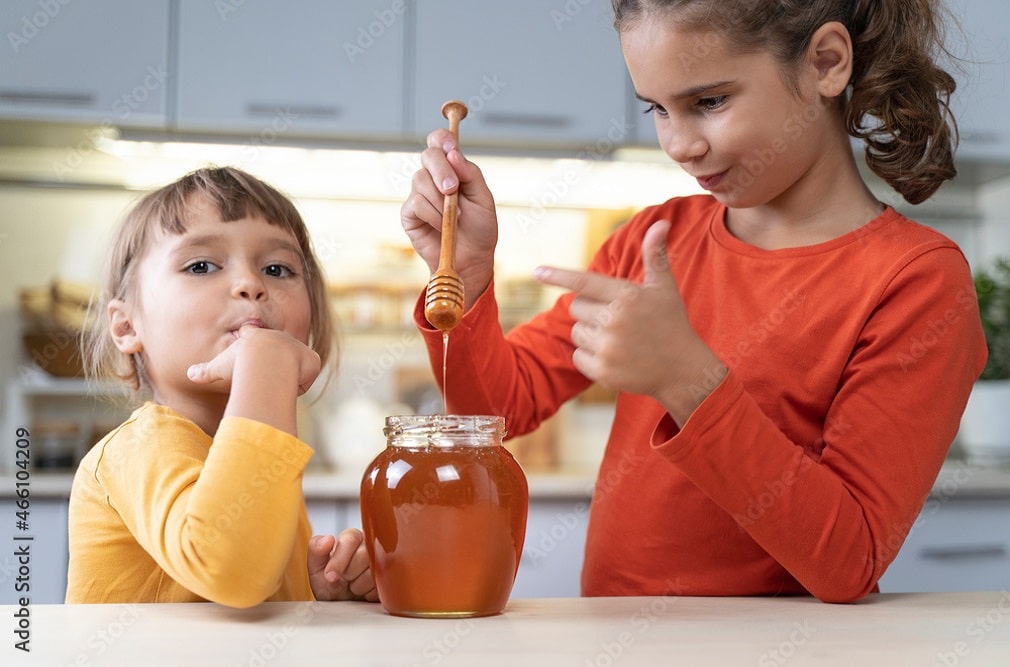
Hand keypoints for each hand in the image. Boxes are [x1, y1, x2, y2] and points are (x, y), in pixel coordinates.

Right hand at [187, 325, 320, 395]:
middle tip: (269, 372)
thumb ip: (206, 371)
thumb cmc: (241, 363)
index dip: (250, 339)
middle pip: (277, 347)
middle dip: (276, 356)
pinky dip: (301, 383)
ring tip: (278, 384)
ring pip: (294, 364)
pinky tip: (290, 386)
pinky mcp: (312, 359)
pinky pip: (307, 375)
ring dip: (288, 375)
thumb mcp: (219, 366)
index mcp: (256, 337)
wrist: (268, 360)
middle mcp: (278, 338)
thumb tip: (190, 374)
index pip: (251, 334)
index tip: (245, 337)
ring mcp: (297, 347)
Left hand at [307, 529, 378, 601]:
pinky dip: (371, 594)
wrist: (343, 607)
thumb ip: (316, 551)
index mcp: (353, 538)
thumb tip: (328, 539)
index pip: (350, 538)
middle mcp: (372, 544)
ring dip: (360, 586)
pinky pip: (385, 586)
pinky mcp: (394, 577)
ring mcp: (385, 560)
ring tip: (354, 587)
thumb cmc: (331, 585)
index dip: (339, 559)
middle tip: (344, 581)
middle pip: (365, 554)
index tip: (330, 576)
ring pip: (376, 571)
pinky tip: (366, 593)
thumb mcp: (316, 570)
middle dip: (350, 574)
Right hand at [400, 128, 498, 309]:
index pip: (440, 141)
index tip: (452, 149)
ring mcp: (419, 194)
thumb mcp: (483, 198)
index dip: (443, 139)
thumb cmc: (479, 228)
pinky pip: (416, 204)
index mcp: (452, 168)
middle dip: (441, 170)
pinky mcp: (409, 213)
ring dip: (441, 201)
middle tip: (453, 189)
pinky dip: (433, 215)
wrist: (471, 259)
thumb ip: (470, 174)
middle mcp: (433, 177)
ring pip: (420, 180)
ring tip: (456, 219)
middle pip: (428, 155)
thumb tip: (454, 154)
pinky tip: (443, 227)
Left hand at [534, 220, 726, 424]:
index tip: (537, 271)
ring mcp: (607, 347)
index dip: (558, 275)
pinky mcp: (602, 370)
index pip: (584, 281)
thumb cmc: (671, 324)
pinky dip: (590, 357)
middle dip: (590, 310)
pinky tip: (614, 357)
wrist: (683, 370)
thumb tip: (661, 223)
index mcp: (626, 295)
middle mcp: (614, 320)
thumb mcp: (664, 288)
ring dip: (590, 334)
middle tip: (616, 318)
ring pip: (576, 332)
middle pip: (576, 307)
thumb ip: (655, 255)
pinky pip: (577, 357)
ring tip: (618, 339)